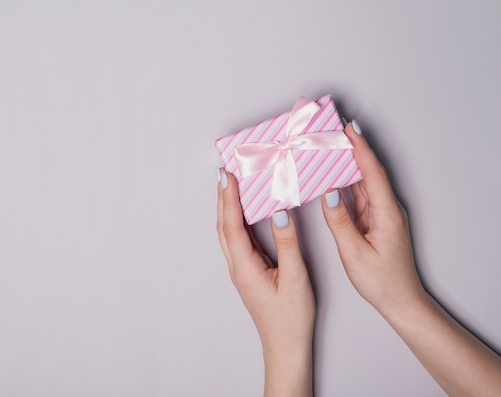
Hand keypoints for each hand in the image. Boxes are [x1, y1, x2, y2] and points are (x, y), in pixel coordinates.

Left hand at [217, 169, 314, 396]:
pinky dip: (236, 220)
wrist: (285, 347)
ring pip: (228, 232)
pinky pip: (237, 240)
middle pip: (224, 225)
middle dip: (223, 197)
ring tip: (230, 185)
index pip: (232, 225)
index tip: (228, 175)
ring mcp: (241, 270)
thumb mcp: (296, 278)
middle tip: (225, 171)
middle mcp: (238, 266)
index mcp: (245, 266)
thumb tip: (281, 212)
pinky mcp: (248, 272)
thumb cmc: (291, 318)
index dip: (229, 198)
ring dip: (227, 207)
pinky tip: (243, 212)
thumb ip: (288, 244)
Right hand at [320, 121, 500, 395]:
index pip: (372, 173)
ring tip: (331, 146)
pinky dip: (347, 181)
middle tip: (333, 129)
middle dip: (352, 148)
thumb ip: (339, 222)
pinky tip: (335, 175)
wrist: (400, 300)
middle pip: (369, 171)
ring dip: (349, 163)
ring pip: (363, 181)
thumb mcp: (354, 253)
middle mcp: (386, 208)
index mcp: (386, 213)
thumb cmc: (380, 280)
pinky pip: (360, 194)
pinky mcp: (375, 220)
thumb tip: (328, 193)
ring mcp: (382, 213)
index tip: (347, 128)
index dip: (360, 149)